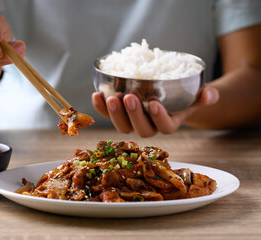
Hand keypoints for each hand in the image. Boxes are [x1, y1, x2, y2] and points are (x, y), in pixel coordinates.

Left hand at [92, 86, 218, 136]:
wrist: (169, 95)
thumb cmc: (184, 97)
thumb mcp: (198, 95)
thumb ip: (207, 95)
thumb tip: (209, 94)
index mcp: (169, 123)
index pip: (165, 127)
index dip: (159, 118)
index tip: (154, 103)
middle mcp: (150, 127)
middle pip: (141, 129)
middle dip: (134, 115)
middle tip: (130, 98)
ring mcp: (133, 122)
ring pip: (123, 126)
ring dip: (115, 114)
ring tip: (112, 98)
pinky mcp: (119, 114)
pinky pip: (108, 115)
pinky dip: (101, 108)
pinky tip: (97, 95)